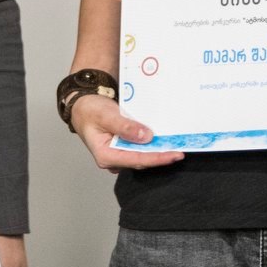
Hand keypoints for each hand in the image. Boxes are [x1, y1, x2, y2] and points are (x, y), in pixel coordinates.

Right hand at [69, 94, 184, 170]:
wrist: (84, 105)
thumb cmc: (90, 110)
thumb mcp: (106, 115)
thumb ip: (125, 126)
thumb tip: (146, 136)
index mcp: (106, 155)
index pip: (136, 160)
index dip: (157, 158)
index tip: (175, 155)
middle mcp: (114, 159)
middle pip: (142, 161)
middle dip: (162, 156)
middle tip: (182, 150)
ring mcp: (119, 154)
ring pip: (143, 156)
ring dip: (159, 151)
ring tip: (178, 146)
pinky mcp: (124, 148)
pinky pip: (141, 149)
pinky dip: (153, 145)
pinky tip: (166, 140)